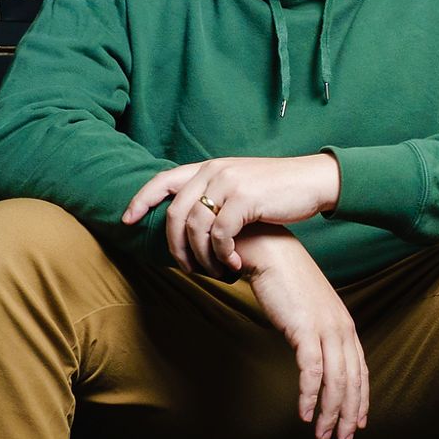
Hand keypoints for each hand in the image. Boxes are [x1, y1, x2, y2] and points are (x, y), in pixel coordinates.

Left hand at [121, 154, 340, 277]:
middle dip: (175, 247)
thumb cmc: (276, 191)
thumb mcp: (239, 185)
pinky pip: (220, 234)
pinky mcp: (246, 200)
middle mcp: (214, 170)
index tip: (126, 221)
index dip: (141, 200)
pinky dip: (222, 256)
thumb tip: (189, 218)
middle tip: (185, 269)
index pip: (163, 181)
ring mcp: (230, 183)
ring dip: (200, 257)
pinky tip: (232, 267)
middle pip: (176, 213)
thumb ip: (213, 194)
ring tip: (212, 272)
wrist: (312, 181)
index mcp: (209, 166)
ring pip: (196, 228)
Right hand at [237, 226, 368, 438]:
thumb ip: (314, 332)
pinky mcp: (305, 329)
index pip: (359, 370)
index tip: (356, 423)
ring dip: (329, 412)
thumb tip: (312, 354)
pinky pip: (312, 371)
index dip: (359, 399)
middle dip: (348, 414)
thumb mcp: (307, 310)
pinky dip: (310, 396)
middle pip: (352, 380)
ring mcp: (325, 328)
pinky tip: (304, 414)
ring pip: (336, 381)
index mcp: (344, 324)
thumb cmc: (284, 280)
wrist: (270, 252)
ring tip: (322, 435)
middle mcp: (341, 328)